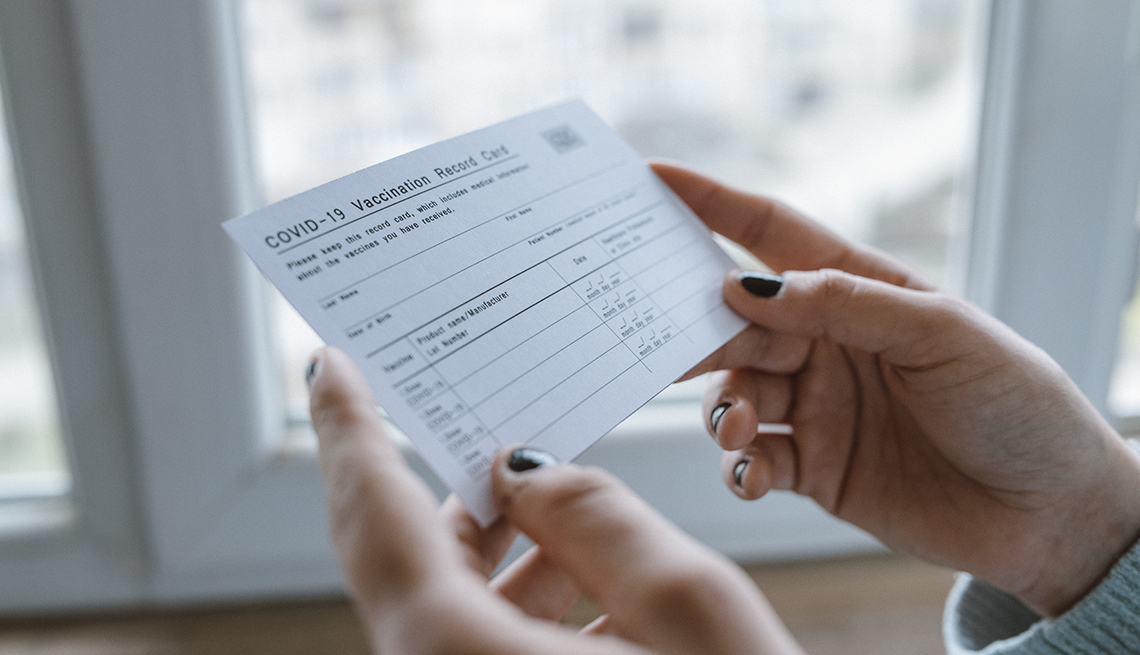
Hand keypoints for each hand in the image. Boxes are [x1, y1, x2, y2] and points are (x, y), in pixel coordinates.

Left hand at [308, 346, 803, 654]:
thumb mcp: (693, 615)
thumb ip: (601, 518)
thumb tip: (529, 473)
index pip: (377, 517)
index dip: (349, 428)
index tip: (330, 362)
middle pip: (409, 561)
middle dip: (449, 485)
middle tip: (476, 413)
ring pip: (451, 608)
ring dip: (503, 549)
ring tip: (557, 494)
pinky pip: (478, 648)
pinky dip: (522, 604)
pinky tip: (587, 576)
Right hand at [653, 162, 1139, 616]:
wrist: (1051, 511)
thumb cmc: (1016, 403)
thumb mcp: (941, 334)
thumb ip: (843, 304)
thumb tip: (745, 286)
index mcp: (857, 290)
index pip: (769, 234)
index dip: (709, 203)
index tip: (652, 180)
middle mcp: (825, 343)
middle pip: (734, 322)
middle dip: (697, 330)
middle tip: (669, 344)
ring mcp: (817, 406)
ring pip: (732, 393)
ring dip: (723, 408)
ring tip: (743, 427)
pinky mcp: (814, 468)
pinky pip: (752, 460)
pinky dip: (739, 466)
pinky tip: (754, 473)